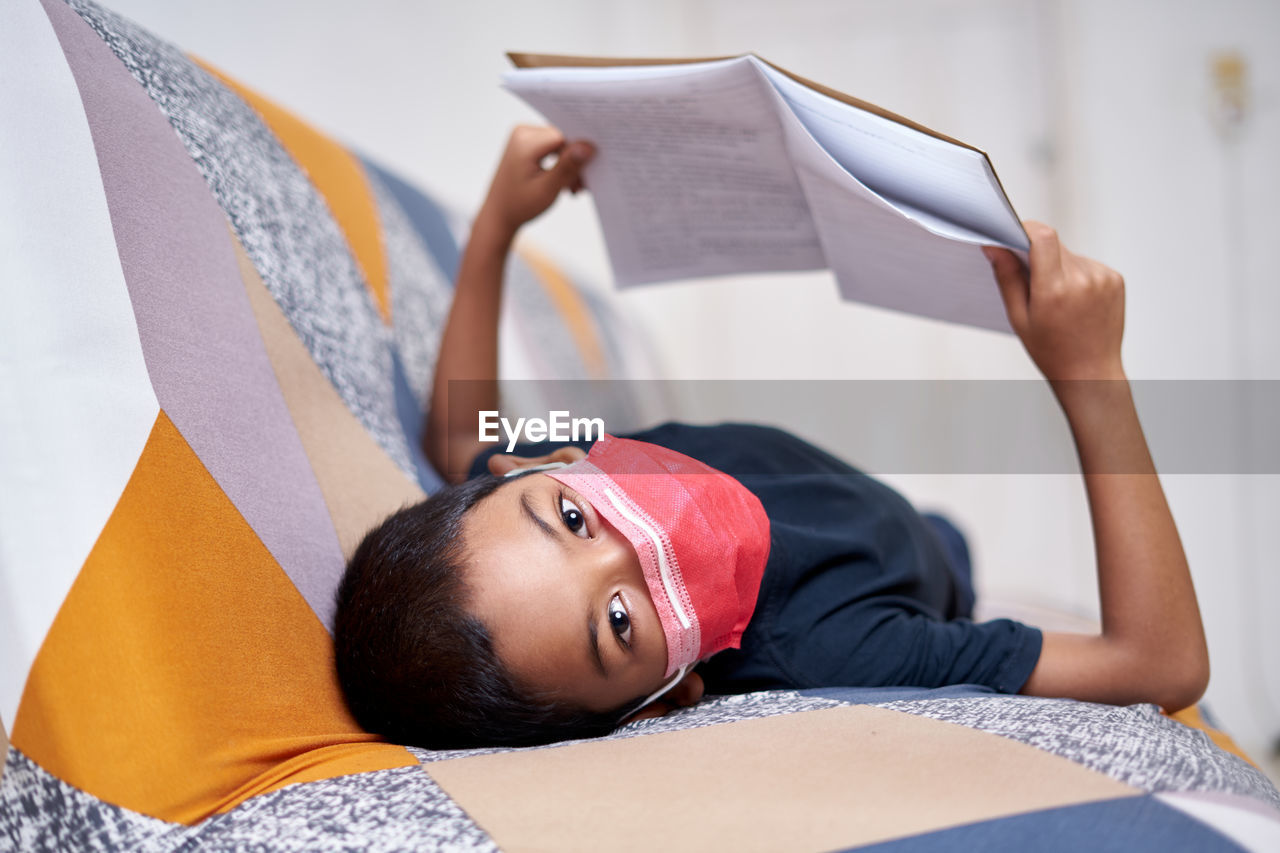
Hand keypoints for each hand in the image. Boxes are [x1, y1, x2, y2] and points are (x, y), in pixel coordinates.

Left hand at [477, 125, 594, 241]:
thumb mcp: (546, 189)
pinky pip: (553, 149)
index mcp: (525, 141)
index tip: (586, 177)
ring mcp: (524, 137)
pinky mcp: (528, 144)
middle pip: (563, 140)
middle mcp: (523, 133)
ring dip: (570, 166)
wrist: (498, 214)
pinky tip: (564, 182)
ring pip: (560, 146)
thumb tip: (588, 147)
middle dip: (575, 163)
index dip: (579, 154)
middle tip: (580, 187)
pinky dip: (561, 165)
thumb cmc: (518, 205)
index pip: (564, 137)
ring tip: (572, 188)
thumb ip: (567, 167)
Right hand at [984, 222, 1125, 380]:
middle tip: (1032, 282)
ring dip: (1058, 266)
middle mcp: (1082, 279)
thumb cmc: (1052, 351)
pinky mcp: (1115, 279)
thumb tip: (994, 246)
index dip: (1025, 229)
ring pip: (1070, 254)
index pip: (1042, 236)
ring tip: (1058, 299)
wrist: (1090, 371)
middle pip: (1054, 245)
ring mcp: (1102, 278)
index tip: (1013, 235)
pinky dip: (1076, 274)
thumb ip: (1007, 277)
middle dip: (1038, 254)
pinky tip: (1075, 300)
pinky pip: (1087, 264)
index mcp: (1054, 290)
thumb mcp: (1019, 317)